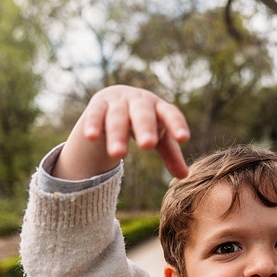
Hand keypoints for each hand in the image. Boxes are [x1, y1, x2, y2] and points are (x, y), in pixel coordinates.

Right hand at [54, 85, 190, 179]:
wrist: (116, 100)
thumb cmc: (144, 123)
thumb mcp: (160, 138)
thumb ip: (171, 155)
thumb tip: (184, 176)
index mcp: (159, 107)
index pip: (170, 113)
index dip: (177, 124)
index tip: (184, 138)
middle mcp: (139, 101)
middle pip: (143, 113)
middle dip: (145, 127)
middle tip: (147, 145)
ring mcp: (118, 101)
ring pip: (117, 116)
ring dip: (117, 134)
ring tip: (118, 154)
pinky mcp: (98, 105)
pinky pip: (96, 113)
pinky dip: (93, 124)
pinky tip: (91, 137)